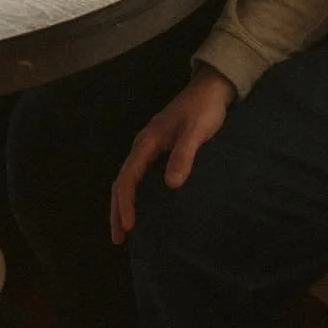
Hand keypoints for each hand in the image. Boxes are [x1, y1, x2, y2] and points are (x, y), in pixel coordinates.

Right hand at [109, 66, 235, 242]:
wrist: (211, 89)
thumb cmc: (203, 110)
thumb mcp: (196, 132)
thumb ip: (184, 155)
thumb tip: (171, 185)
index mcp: (147, 143)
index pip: (128, 177)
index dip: (126, 202)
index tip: (129, 225)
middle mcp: (143, 146)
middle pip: (122, 181)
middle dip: (117, 209)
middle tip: (118, 238)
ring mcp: (150, 148)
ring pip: (129, 179)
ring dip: (124, 203)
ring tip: (125, 229)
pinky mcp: (160, 150)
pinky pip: (141, 177)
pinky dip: (136, 194)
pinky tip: (144, 207)